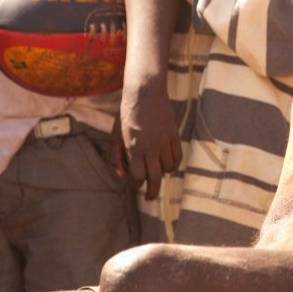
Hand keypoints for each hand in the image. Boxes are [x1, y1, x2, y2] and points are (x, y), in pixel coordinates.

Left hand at [119, 80, 182, 200]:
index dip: (136, 184)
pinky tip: (167, 166)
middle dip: (151, 191)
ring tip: (156, 174)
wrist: (146, 93)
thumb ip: (115, 157)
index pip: (138, 176)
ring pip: (168, 168)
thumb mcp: (115, 136)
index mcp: (134, 148)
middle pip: (154, 177)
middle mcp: (151, 147)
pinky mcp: (174, 135)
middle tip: (149, 198)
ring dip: (161, 174)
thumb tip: (121, 175)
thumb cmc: (127, 115)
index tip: (134, 184)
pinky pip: (177, 157)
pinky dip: (173, 165)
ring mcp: (164, 141)